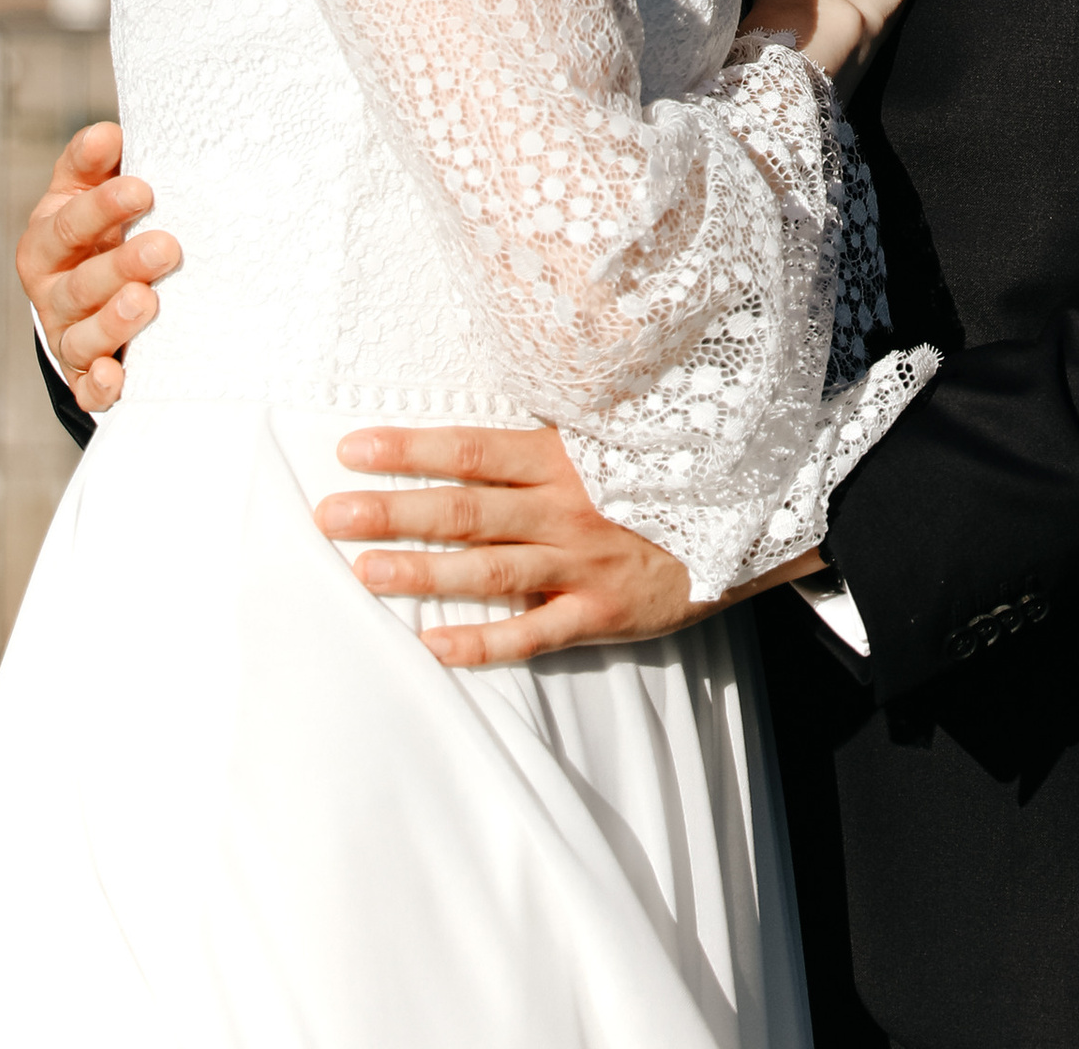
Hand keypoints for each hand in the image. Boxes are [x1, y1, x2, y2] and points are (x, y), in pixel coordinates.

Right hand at [15, 121, 182, 414]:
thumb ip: (95, 162)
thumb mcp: (87, 188)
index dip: (102, 208)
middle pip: (80, 284)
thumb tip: (108, 134)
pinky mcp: (86, 375)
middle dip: (121, 266)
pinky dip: (101, 385)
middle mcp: (52, 292)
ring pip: (83, 337)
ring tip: (146, 302)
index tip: (143, 189)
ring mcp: (68, 336)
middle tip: (166, 247)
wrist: (91, 289)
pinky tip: (118, 375)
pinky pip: (89, 387)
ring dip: (113, 322)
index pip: (69, 224)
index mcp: (47, 241)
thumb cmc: (100, 226)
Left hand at [313, 421, 824, 668]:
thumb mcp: (612, 440)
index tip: (352, 446)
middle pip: (465, 509)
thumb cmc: (665, 476)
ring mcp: (582, 562)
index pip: (473, 449)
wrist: (752, 517)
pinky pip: (533, 632)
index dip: (412, 447)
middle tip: (327, 513)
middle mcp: (566, 507)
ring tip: (359, 571)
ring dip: (419, 571)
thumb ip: (548, 442)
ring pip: (486, 570)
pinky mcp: (602, 612)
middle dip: (391, 509)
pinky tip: (431, 645)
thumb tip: (478, 433)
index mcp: (565, 457)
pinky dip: (482, 643)